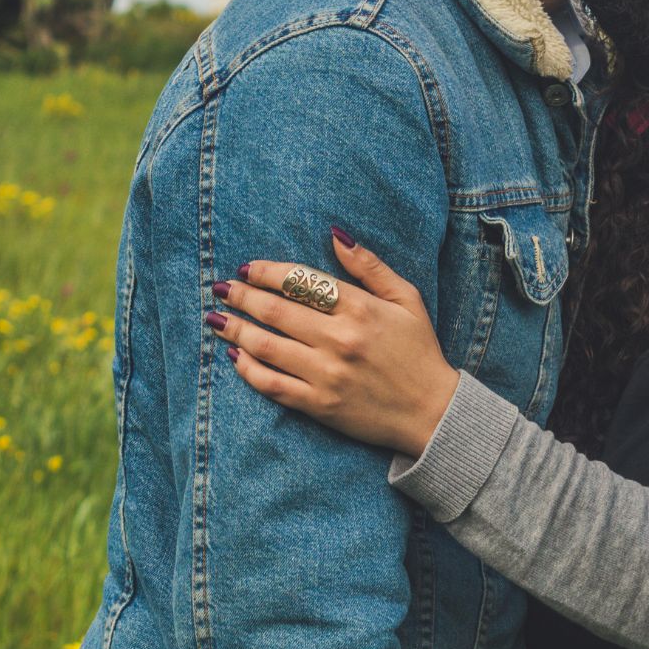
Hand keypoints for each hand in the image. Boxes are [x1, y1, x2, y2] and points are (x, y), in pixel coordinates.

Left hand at [207, 230, 459, 457]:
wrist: (433, 412)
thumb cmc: (419, 351)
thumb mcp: (406, 299)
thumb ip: (370, 267)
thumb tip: (335, 236)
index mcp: (361, 309)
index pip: (301, 282)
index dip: (267, 272)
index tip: (247, 268)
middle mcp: (340, 339)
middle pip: (275, 312)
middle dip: (241, 296)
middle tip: (220, 288)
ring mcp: (327, 374)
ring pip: (266, 346)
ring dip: (235, 329)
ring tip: (216, 319)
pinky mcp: (320, 404)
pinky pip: (272, 385)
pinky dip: (248, 369)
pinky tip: (235, 356)